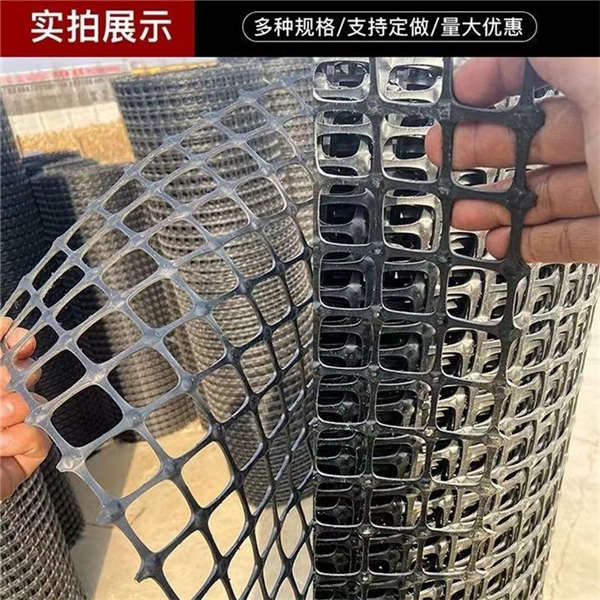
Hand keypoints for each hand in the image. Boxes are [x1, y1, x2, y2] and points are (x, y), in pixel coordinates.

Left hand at [0, 317, 49, 499]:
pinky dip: (22, 437)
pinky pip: (40, 435)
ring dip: (14, 408)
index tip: (13, 333)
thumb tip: (0, 323)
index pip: (1, 351)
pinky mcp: (22, 457)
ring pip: (35, 402)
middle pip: (23, 371)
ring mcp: (6, 429)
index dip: (11, 338)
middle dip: (15, 372)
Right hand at [425, 57, 599, 262]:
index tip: (459, 95)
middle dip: (482, 150)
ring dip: (498, 204)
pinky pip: (566, 238)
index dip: (496, 80)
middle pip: (537, 140)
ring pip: (548, 195)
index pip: (546, 75)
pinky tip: (501, 241)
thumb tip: (518, 44)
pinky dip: (528, 241)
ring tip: (463, 212)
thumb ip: (557, 58)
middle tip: (444, 155)